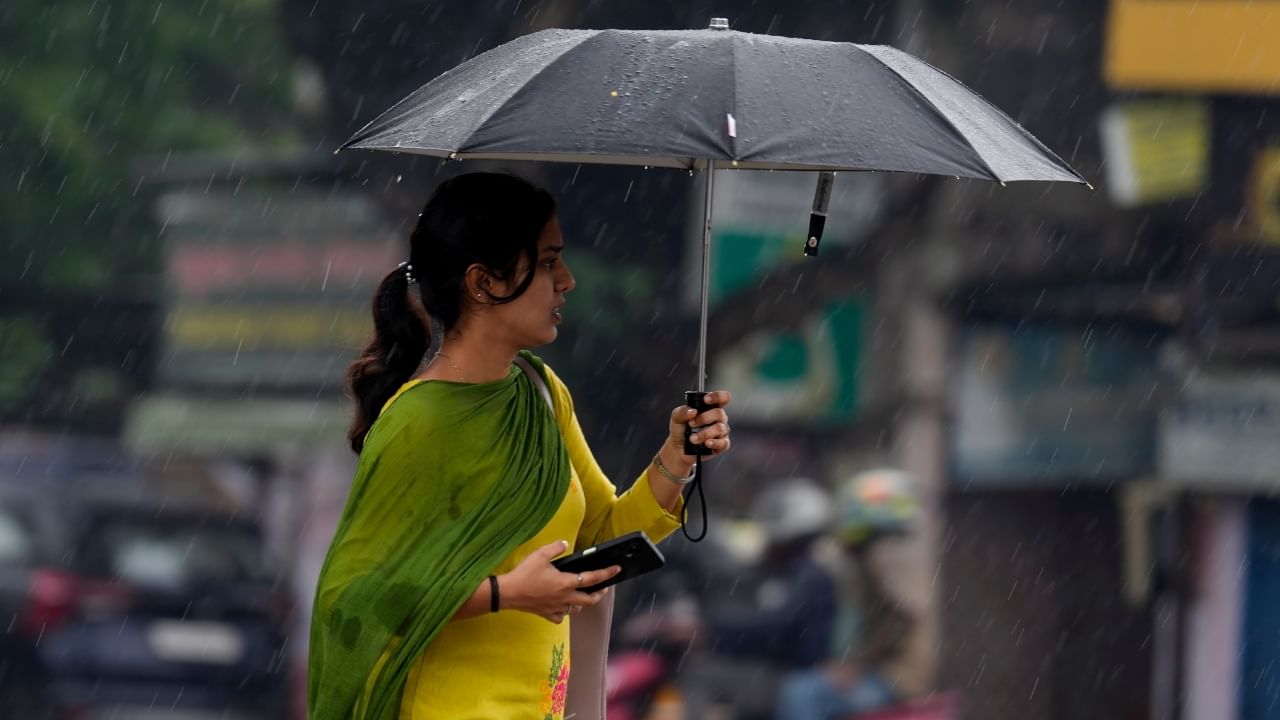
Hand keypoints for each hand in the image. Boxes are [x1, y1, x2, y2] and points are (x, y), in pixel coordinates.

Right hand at [498, 540, 620, 623]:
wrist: (508, 593)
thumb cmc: (524, 574)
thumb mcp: (540, 555)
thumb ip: (555, 548)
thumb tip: (564, 543)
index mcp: (566, 582)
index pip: (592, 578)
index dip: (606, 574)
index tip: (616, 570)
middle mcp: (565, 597)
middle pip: (590, 600)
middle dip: (599, 594)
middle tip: (602, 588)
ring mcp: (557, 608)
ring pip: (577, 609)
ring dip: (582, 602)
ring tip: (582, 595)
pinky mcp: (547, 614)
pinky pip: (561, 617)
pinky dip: (564, 612)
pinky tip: (561, 607)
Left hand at [666, 390, 733, 465]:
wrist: (678, 448)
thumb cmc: (681, 430)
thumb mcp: (676, 418)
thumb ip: (682, 412)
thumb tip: (692, 410)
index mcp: (710, 408)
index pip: (722, 398)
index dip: (717, 396)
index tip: (706, 400)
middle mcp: (718, 418)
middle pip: (719, 413)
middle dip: (704, 418)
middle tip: (691, 424)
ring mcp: (721, 432)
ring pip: (720, 428)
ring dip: (704, 433)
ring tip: (692, 439)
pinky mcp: (722, 445)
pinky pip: (724, 443)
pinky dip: (714, 443)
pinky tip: (706, 443)